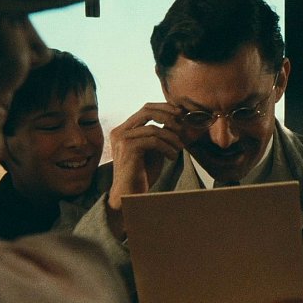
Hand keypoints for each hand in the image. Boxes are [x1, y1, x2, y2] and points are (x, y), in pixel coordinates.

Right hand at [106, 103, 183, 236]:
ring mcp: (122, 139)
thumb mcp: (154, 149)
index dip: (164, 108)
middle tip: (182, 125)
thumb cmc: (142, 174)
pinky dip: (167, 148)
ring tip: (179, 149)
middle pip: (147, 111)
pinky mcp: (128, 148)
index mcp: (124, 129)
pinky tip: (172, 157)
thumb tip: (177, 119)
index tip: (181, 113)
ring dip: (172, 138)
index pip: (145, 109)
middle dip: (169, 116)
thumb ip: (160, 134)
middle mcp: (120, 131)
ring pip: (154, 128)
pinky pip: (154, 141)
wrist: (129, 194)